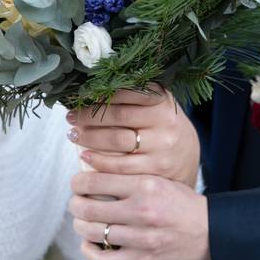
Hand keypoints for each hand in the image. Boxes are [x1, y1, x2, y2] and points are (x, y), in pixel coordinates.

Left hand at [66, 85, 199, 187]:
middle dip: (89, 116)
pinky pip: (121, 166)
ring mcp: (161, 147)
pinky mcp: (156, 169)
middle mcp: (164, 121)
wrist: (188, 157)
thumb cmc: (162, 126)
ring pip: (117, 141)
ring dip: (89, 137)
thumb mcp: (157, 104)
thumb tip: (92, 90)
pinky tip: (85, 155)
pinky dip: (99, 161)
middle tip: (71, 117)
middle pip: (118, 115)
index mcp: (162, 100)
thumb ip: (134, 96)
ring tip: (73, 135)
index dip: (100, 94)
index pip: (126, 92)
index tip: (81, 96)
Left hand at [69, 172, 209, 259]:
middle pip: (87, 208)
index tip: (77, 184)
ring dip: (80, 226)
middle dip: (75, 204)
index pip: (95, 181)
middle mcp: (142, 210)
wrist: (210, 231)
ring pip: (91, 233)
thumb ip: (130, 178)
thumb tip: (92, 175)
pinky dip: (89, 252)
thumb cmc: (180, 203)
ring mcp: (141, 238)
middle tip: (77, 203)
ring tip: (83, 222)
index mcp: (145, 185)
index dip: (77, 183)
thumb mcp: (159, 180)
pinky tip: (90, 244)